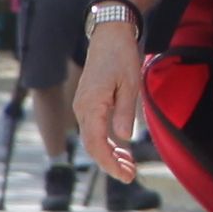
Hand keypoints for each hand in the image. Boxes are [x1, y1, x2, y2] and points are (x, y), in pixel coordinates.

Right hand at [75, 13, 146, 178]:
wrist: (109, 35)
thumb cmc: (121, 57)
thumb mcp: (130, 84)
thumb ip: (125, 111)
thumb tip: (123, 138)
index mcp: (91, 105)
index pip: (96, 144)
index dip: (109, 163)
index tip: (125, 175)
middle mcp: (82, 108)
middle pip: (92, 145)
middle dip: (110, 164)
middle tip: (131, 176)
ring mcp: (83, 106)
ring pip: (93, 139)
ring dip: (109, 155)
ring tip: (129, 166)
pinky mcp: (87, 103)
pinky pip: (94, 129)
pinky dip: (107, 142)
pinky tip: (121, 150)